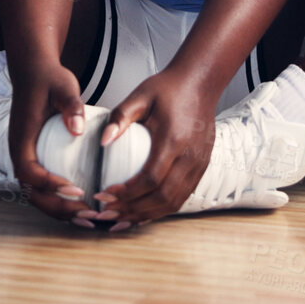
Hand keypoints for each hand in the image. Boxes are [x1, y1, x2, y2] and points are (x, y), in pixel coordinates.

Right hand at [5, 57, 93, 224]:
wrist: (34, 72)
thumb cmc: (48, 79)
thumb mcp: (63, 86)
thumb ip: (71, 105)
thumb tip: (77, 128)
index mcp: (21, 138)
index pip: (28, 171)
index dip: (49, 185)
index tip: (76, 190)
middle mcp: (18, 152)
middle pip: (31, 192)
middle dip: (58, 208)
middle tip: (88, 214)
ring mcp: (25, 157)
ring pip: (36, 195)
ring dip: (60, 211)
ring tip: (89, 219)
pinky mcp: (35, 158)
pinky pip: (43, 188)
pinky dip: (60, 202)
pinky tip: (82, 207)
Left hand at [88, 69, 214, 229]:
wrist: (200, 83)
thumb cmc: (169, 88)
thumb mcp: (140, 96)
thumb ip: (120, 118)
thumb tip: (102, 142)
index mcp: (173, 140)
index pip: (150, 179)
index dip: (126, 194)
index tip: (104, 196)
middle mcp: (190, 157)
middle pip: (162, 198)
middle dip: (132, 210)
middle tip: (106, 215)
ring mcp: (199, 164)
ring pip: (173, 202)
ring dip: (146, 215)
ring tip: (121, 220)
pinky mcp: (201, 167)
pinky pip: (182, 196)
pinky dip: (161, 209)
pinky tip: (143, 213)